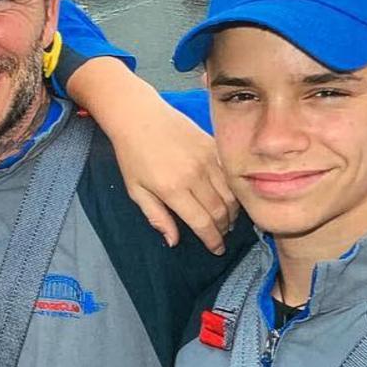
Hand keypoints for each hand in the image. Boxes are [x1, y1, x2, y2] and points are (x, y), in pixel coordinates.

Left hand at [66, 58, 236, 254]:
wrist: (138, 116)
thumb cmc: (132, 155)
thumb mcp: (135, 190)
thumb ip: (156, 217)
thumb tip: (173, 241)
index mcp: (172, 189)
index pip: (202, 223)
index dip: (213, 240)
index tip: (217, 249)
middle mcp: (194, 175)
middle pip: (221, 211)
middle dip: (225, 228)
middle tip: (223, 235)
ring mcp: (207, 158)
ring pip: (231, 193)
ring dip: (233, 210)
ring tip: (228, 219)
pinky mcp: (213, 145)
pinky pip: (230, 173)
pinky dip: (234, 188)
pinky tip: (229, 196)